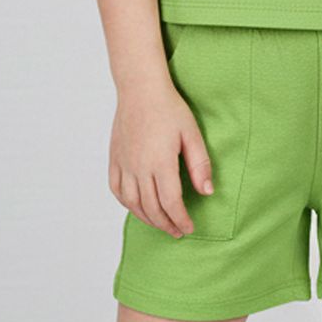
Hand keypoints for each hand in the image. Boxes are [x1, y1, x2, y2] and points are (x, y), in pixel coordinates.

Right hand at [109, 83, 214, 237]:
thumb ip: (200, 165)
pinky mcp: (114, 158)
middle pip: (152, 207)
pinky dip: (127, 204)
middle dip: (166, 224)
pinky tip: (137, 207)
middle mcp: (138, 167)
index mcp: (160, 162)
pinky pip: (116, 190)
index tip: (189, 228)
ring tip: (161, 224)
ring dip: (147, 218)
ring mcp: (124, 164)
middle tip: (178, 232)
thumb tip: (206, 192)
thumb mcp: (192, 134)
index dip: (180, 219)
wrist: (141, 89)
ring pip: (132, 203)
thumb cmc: (169, 108)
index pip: (171, 202)